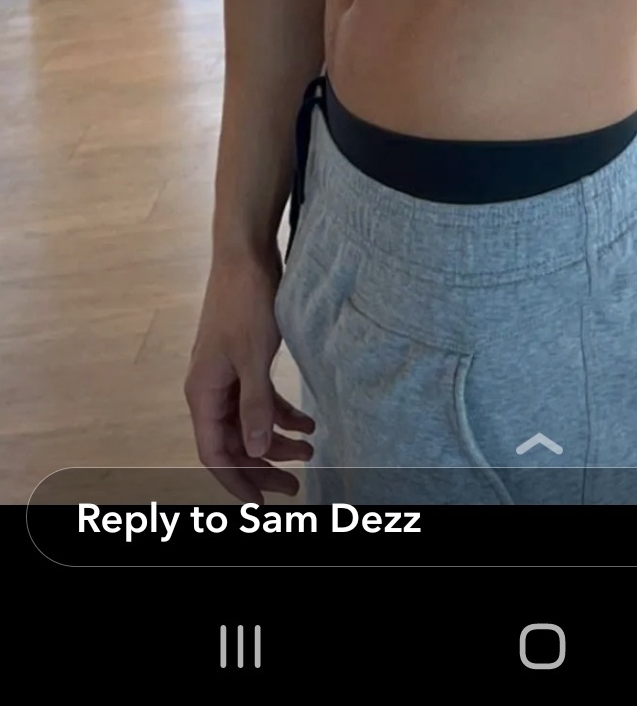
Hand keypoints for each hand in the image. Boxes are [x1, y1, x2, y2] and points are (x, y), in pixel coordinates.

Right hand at [185, 257, 314, 505]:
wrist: (245, 255)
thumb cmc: (245, 302)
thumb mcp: (254, 356)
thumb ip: (255, 406)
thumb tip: (257, 450)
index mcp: (203, 393)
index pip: (214, 454)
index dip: (238, 482)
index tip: (264, 503)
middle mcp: (210, 389)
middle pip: (232, 443)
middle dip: (262, 467)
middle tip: (295, 485)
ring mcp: (227, 375)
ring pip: (248, 423)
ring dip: (277, 441)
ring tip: (311, 451)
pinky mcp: (243, 360)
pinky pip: (259, 399)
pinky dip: (282, 413)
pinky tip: (307, 422)